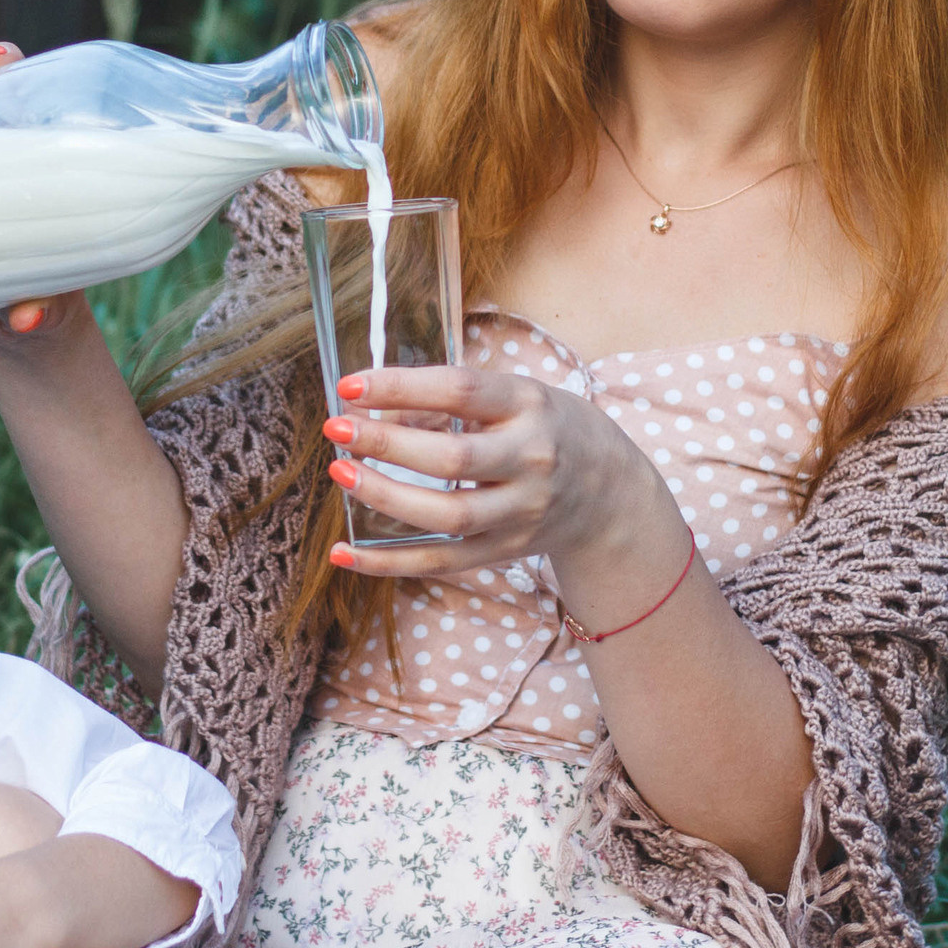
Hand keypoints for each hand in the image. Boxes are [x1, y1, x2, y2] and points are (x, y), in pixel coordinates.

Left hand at [320, 366, 690, 606]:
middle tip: (337, 429)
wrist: (610, 492)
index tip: (349, 385)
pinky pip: (439, 563)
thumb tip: (372, 411)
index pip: (461, 391)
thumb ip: (449, 403)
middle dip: (387, 443)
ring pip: (447, 516)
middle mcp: (531, 461)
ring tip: (341, 473)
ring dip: (385, 496)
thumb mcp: (514, 397)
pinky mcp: (505, 551)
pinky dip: (387, 562)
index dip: (401, 387)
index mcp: (531, 406)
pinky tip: (343, 553)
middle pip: (453, 459)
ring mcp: (520, 513)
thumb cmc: (548, 430)